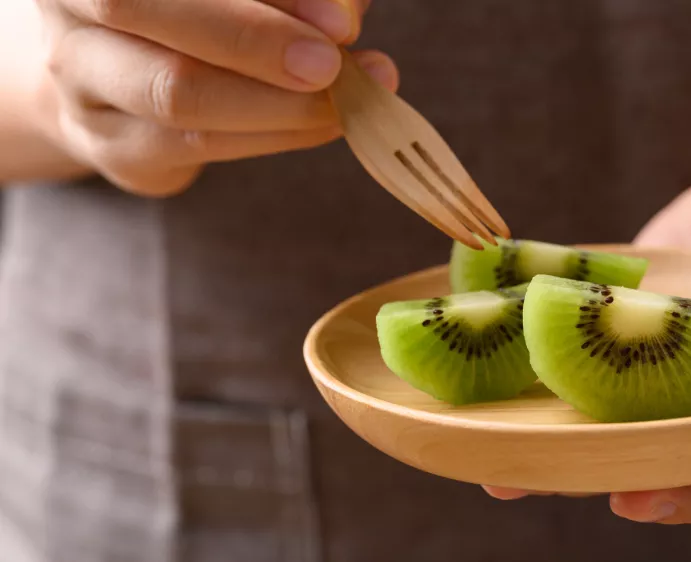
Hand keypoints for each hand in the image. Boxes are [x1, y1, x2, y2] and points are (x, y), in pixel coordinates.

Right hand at [31, 0, 396, 194]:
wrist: (117, 75)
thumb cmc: (198, 10)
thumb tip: (344, 17)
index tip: (340, 19)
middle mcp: (69, 8)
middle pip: (140, 9)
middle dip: (253, 42)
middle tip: (334, 66)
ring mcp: (78, 82)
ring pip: (176, 93)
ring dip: (276, 103)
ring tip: (347, 101)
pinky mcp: (111, 146)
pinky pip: (198, 145)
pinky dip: (275, 134)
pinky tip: (325, 123)